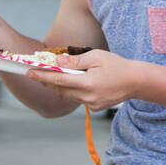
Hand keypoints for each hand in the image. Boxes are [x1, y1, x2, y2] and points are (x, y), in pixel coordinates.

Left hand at [24, 49, 141, 111]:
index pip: (58, 79)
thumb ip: (76, 60)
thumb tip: (58, 61)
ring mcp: (91, 104)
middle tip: (34, 73)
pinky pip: (78, 98)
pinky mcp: (95, 107)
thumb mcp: (97, 56)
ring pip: (68, 94)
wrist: (136, 82)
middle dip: (46, 81)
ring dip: (60, 85)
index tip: (28, 72)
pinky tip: (76, 83)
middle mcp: (87, 97)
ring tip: (52, 76)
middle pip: (60, 88)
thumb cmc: (118, 66)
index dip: (42, 75)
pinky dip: (74, 90)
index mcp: (87, 83)